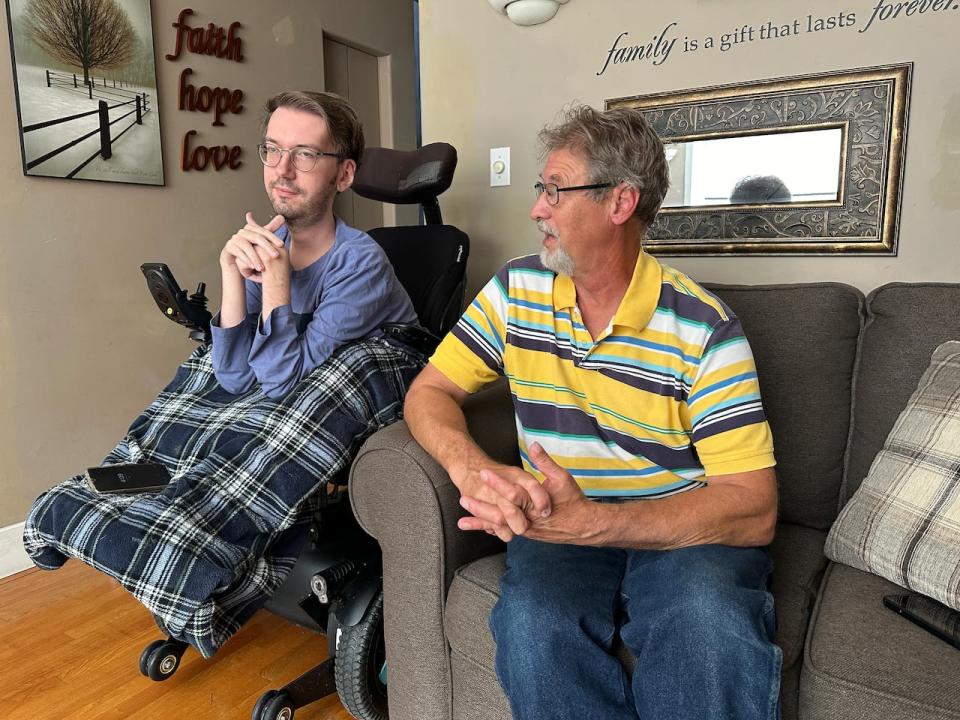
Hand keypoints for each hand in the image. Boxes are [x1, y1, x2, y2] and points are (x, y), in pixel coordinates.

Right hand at [220, 213, 284, 282]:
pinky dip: (246, 260)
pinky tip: (252, 267)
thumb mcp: (262, 244)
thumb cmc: (251, 254)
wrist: (235, 266)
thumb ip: (271, 231)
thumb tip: (282, 217)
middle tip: (276, 256)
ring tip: (262, 267)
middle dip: (267, 247)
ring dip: (256, 257)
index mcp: (251, 229)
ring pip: (247, 246)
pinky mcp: (228, 248)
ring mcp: (234, 239)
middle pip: (256, 237)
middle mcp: (242, 233)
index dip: (273, 237)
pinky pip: (238, 252)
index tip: (282, 245)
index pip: (263, 231)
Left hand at [459, 443, 598, 544]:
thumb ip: (545, 462)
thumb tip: (534, 444)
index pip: (513, 494)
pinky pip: (504, 532)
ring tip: (461, 521)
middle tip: (464, 499)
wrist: (583, 526)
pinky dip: (490, 530)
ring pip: (500, 528)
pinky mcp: (525, 533)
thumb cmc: (572, 500)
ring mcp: (526, 530)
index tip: (483, 473)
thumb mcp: (562, 477)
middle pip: (501, 515)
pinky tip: (476, 529)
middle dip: (481, 508)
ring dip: (481, 523)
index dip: (497, 483)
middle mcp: (529, 521)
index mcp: (535, 505)